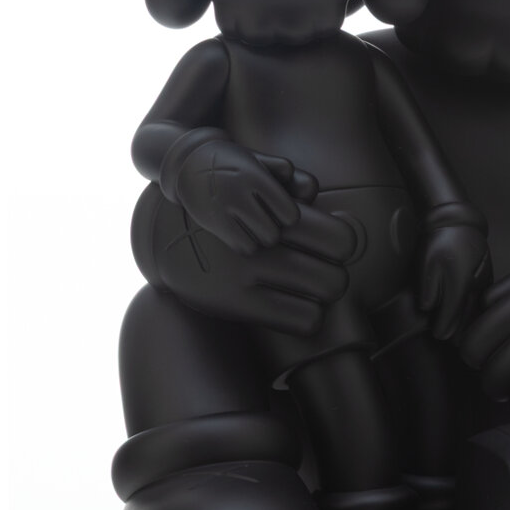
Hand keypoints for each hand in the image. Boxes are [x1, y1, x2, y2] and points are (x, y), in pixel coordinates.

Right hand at [142, 181, 356, 336]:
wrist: (165, 237)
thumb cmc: (226, 212)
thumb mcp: (252, 188)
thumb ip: (291, 190)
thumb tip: (320, 196)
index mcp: (272, 214)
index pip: (337, 238)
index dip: (344, 245)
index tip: (335, 249)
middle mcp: (262, 246)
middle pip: (334, 276)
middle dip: (337, 278)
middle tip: (327, 276)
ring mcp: (249, 277)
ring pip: (321, 298)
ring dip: (324, 298)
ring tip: (313, 293)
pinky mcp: (236, 303)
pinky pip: (301, 321)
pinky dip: (309, 317)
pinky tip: (298, 309)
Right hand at [169, 138, 312, 254]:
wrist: (187, 163)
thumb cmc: (235, 164)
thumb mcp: (260, 162)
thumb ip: (287, 176)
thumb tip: (312, 191)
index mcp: (256, 176)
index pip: (290, 215)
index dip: (288, 217)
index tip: (281, 213)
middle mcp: (238, 193)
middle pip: (273, 233)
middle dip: (273, 230)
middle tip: (265, 222)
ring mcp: (222, 210)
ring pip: (258, 243)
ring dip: (259, 239)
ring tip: (252, 227)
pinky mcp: (210, 223)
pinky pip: (241, 247)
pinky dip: (244, 244)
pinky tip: (240, 234)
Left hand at [419, 224, 490, 340]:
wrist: (457, 220)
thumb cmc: (440, 240)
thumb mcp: (426, 264)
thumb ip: (428, 290)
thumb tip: (429, 309)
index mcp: (460, 284)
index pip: (452, 317)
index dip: (444, 329)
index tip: (438, 335)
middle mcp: (475, 285)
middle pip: (468, 317)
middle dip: (460, 332)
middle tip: (454, 344)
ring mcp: (484, 280)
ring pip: (479, 310)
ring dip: (472, 323)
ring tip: (466, 336)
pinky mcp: (488, 275)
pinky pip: (485, 299)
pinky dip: (479, 310)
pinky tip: (476, 316)